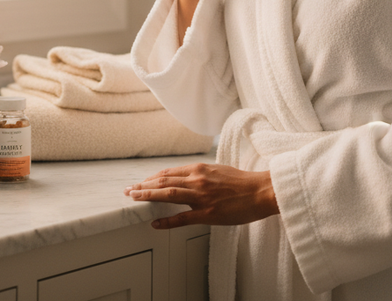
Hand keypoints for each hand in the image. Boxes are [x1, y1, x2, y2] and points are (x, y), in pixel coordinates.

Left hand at [124, 162, 278, 229]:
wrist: (262, 191)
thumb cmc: (243, 182)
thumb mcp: (218, 170)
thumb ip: (201, 174)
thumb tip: (187, 177)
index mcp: (200, 169)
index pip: (169, 172)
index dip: (152, 177)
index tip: (141, 182)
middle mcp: (197, 180)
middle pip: (163, 180)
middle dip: (143, 185)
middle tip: (128, 190)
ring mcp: (202, 196)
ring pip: (168, 194)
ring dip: (148, 196)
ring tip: (134, 199)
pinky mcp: (208, 213)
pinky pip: (183, 218)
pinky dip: (166, 221)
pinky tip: (155, 223)